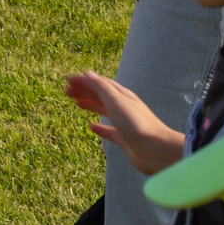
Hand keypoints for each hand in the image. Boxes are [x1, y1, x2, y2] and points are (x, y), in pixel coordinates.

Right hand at [67, 71, 186, 175]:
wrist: (156, 150)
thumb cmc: (138, 124)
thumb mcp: (117, 102)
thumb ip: (102, 88)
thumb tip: (88, 74)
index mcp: (122, 96)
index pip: (101, 84)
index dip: (84, 81)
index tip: (68, 81)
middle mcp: (123, 107)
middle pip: (101, 96)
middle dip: (84, 91)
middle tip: (66, 91)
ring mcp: (124, 123)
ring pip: (103, 111)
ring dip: (90, 105)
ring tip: (76, 103)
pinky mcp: (124, 139)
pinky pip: (108, 131)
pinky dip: (99, 127)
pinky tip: (91, 126)